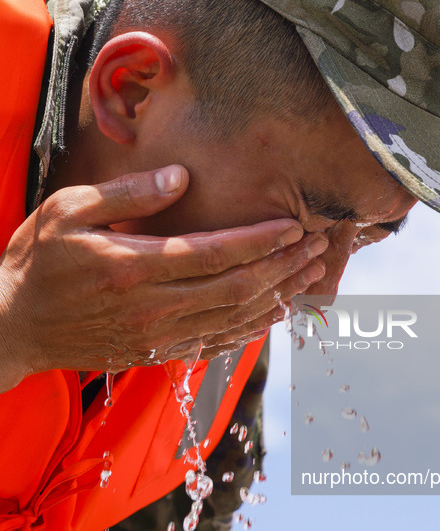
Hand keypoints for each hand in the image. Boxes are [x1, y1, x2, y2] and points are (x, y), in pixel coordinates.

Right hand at [0, 165, 326, 391]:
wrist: (15, 325)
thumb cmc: (37, 263)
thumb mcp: (67, 210)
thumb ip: (127, 194)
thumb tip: (181, 178)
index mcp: (133, 266)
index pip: (216, 252)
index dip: (262, 239)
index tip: (295, 225)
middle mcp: (153, 307)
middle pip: (238, 288)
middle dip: (285, 266)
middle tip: (319, 246)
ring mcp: (157, 336)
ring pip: (234, 319)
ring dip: (279, 296)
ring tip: (312, 275)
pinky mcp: (157, 353)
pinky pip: (216, 342)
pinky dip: (251, 328)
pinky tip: (275, 313)